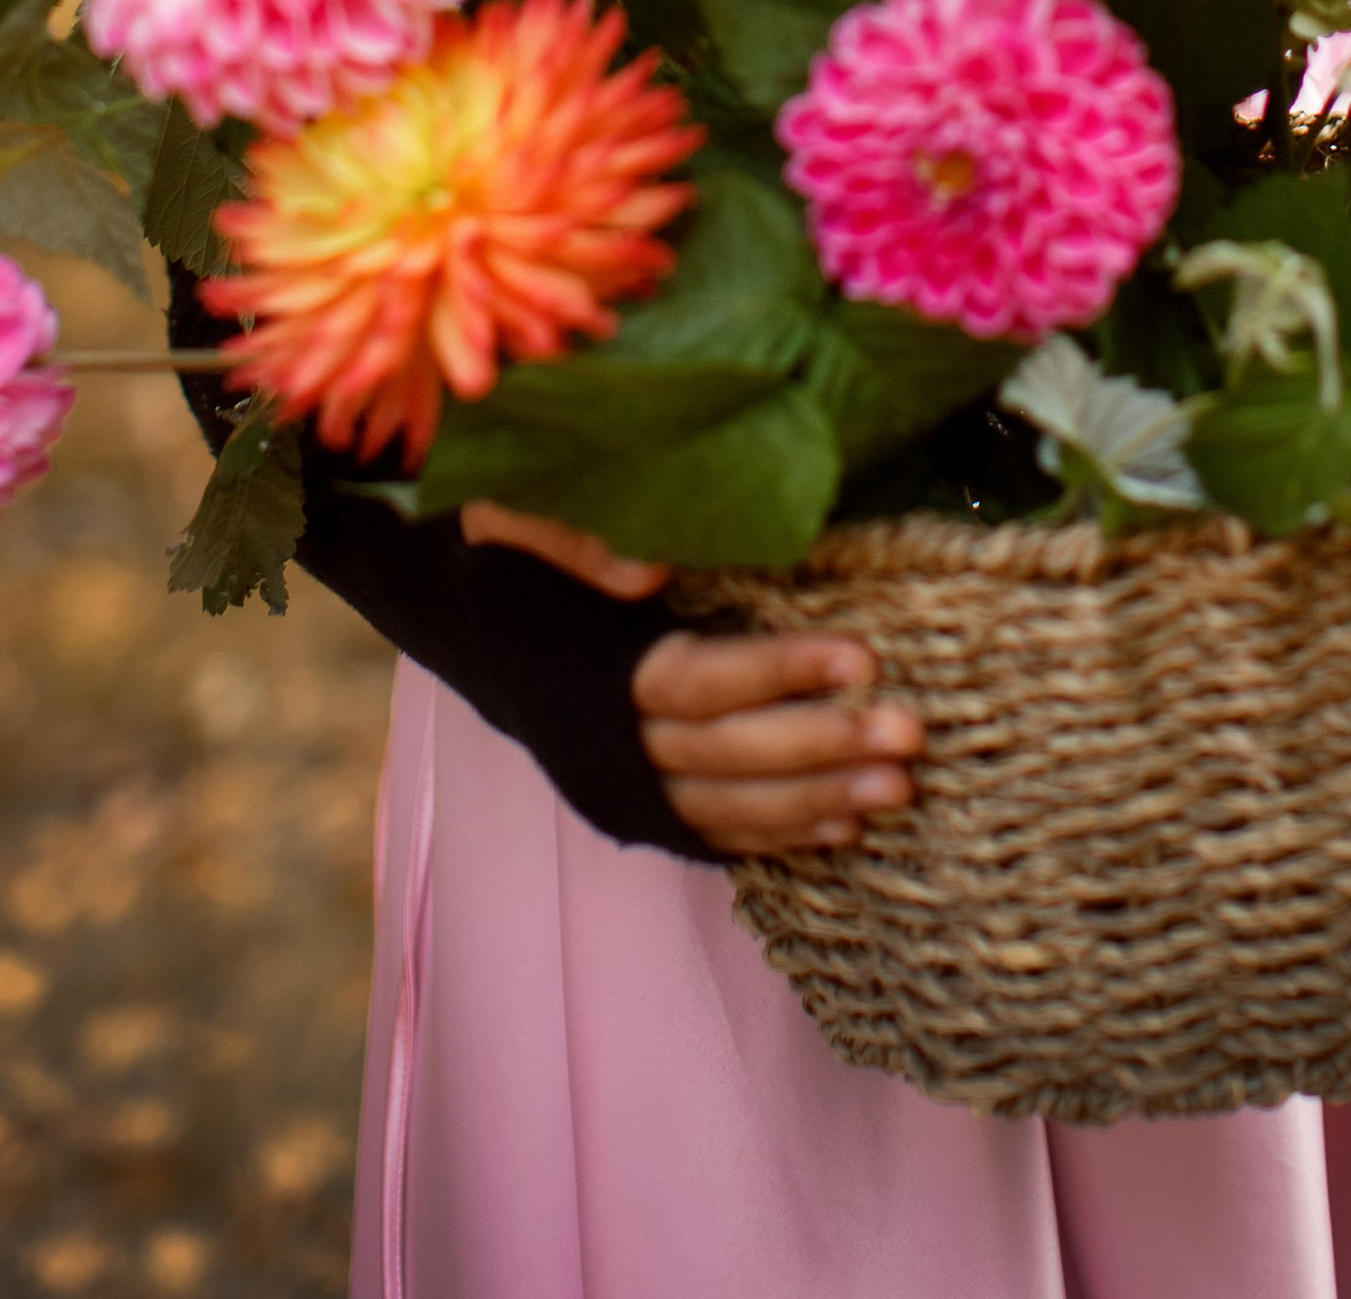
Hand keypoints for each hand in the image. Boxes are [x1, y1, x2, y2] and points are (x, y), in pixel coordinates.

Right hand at [458, 505, 923, 853]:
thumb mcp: (504, 515)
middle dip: (821, 747)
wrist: (441, 608)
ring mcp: (619, 781)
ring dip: (815, 802)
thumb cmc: (486, 548)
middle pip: (726, 755)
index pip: (695, 681)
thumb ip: (568, 535)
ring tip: (898, 788)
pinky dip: (774, 836)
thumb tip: (651, 570)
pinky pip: (709, 832)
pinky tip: (843, 829)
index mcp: (586, 670)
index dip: (779, 671)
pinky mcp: (631, 801)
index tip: (863, 657)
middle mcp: (604, 741)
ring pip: (727, 806)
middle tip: (910, 733)